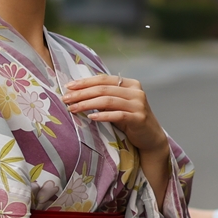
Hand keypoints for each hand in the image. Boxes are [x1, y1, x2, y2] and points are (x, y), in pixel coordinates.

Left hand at [63, 74, 172, 205]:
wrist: (151, 138)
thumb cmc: (130, 120)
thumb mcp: (118, 105)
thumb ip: (105, 97)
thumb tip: (77, 92)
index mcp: (130, 84)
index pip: (104, 79)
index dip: (85, 82)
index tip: (68, 87)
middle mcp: (136, 91)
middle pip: (104, 89)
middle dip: (82, 93)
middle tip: (66, 98)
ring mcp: (139, 104)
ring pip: (108, 101)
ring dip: (87, 104)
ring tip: (73, 108)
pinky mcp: (139, 118)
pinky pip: (117, 115)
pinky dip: (103, 115)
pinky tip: (91, 117)